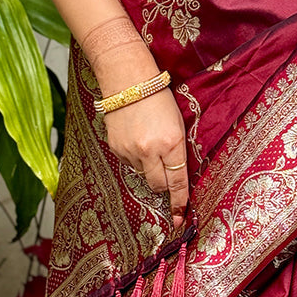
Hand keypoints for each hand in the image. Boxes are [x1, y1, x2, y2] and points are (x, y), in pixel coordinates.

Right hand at [104, 88, 189, 228]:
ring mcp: (130, 151)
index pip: (178, 180)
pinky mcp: (116, 148)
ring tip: (148, 141)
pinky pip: (129, 164)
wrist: (128, 80)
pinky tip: (136, 138)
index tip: (181, 216)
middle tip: (166, 171)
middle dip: (164, 184)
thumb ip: (177, 150)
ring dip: (148, 167)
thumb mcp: (178, 122)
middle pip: (159, 185)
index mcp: (171, 142)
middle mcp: (150, 150)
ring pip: (143, 174)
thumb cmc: (158, 98)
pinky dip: (135, 158)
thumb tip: (177, 176)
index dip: (179, 200)